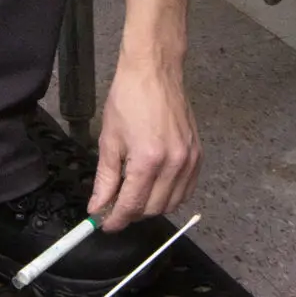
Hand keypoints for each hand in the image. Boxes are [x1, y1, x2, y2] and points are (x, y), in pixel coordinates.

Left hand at [89, 59, 198, 230]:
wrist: (155, 71)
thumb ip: (105, 179)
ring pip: (172, 204)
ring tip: (134, 195)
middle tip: (114, 206)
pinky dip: (170, 196)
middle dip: (131, 213)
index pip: (132, 205)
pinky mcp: (198, 154)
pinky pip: (187, 190)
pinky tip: (155, 187)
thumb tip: (98, 207)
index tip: (104, 225)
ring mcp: (190, 159)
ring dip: (151, 206)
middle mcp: (174, 163)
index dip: (116, 220)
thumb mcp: (109, 140)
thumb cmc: (129, 98)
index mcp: (148, 160)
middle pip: (153, 209)